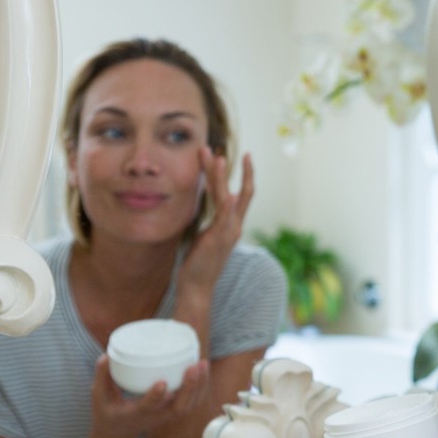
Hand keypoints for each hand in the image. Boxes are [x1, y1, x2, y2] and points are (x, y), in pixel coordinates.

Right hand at [81, 355, 210, 437]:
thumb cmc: (108, 412)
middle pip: (180, 408)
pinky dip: (200, 386)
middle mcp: (156, 416)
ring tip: (202, 363)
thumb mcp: (99, 397)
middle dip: (190, 387)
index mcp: (136, 414)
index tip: (162, 382)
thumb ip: (102, 377)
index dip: (156, 396)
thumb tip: (106, 356)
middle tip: (194, 366)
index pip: (148, 407)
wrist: (118, 433)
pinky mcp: (173, 411)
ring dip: (199, 385)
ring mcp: (167, 415)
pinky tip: (203, 369)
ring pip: (190, 405)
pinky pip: (193, 401)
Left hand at [177, 148, 253, 306]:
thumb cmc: (198, 265)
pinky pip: (225, 216)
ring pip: (229, 197)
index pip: (240, 194)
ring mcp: (229, 232)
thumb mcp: (204, 237)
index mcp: (232, 225)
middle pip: (240, 191)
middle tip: (217, 149)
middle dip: (228, 168)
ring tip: (215, 157)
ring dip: (221, 176)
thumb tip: (209, 206)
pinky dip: (228, 202)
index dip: (237, 175)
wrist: (197, 288)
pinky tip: (230, 190)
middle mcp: (235, 226)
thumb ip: (211, 221)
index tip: (226, 157)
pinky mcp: (219, 238)